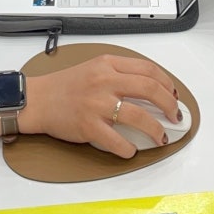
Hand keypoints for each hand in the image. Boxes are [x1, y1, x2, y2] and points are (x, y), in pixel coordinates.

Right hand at [22, 54, 180, 157]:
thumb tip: (150, 90)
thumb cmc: (65, 86)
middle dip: (169, 105)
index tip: (173, 95)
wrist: (37, 99)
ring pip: (139, 116)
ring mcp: (97, 103)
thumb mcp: (94, 68)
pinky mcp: (88, 125)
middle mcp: (104, 80)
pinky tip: (131, 150)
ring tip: (160, 136)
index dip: (167, 83)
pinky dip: (129, 148)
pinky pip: (117, 140)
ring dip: (156, 129)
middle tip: (175, 116)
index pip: (148, 69)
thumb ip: (120, 74)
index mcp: (108, 64)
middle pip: (149, 89)